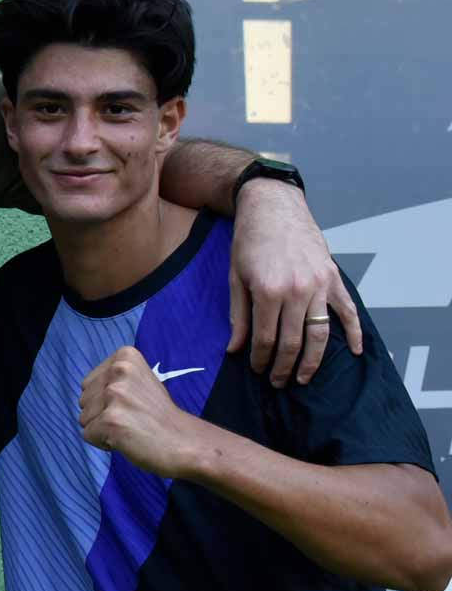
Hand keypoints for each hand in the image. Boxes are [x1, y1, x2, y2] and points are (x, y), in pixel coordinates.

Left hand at [78, 347, 208, 479]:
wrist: (187, 443)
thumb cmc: (160, 416)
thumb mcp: (139, 382)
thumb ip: (112, 380)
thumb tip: (85, 393)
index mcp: (124, 356)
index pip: (88, 384)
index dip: (104, 400)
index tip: (131, 405)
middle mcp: (118, 370)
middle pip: (82, 400)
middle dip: (101, 414)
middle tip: (132, 419)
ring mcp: (115, 394)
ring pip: (83, 418)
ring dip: (103, 428)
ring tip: (131, 428)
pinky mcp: (111, 420)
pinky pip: (88, 435)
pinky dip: (104, 443)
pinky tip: (128, 439)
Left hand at [228, 179, 362, 387]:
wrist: (273, 208)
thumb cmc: (249, 242)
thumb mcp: (235, 277)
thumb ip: (238, 315)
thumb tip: (235, 349)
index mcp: (268, 291)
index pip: (266, 338)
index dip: (261, 359)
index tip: (257, 370)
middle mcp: (297, 291)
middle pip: (293, 341)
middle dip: (284, 366)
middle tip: (278, 382)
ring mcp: (320, 285)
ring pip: (320, 334)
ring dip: (313, 361)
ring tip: (303, 378)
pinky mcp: (334, 278)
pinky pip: (347, 311)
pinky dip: (354, 332)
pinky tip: (355, 352)